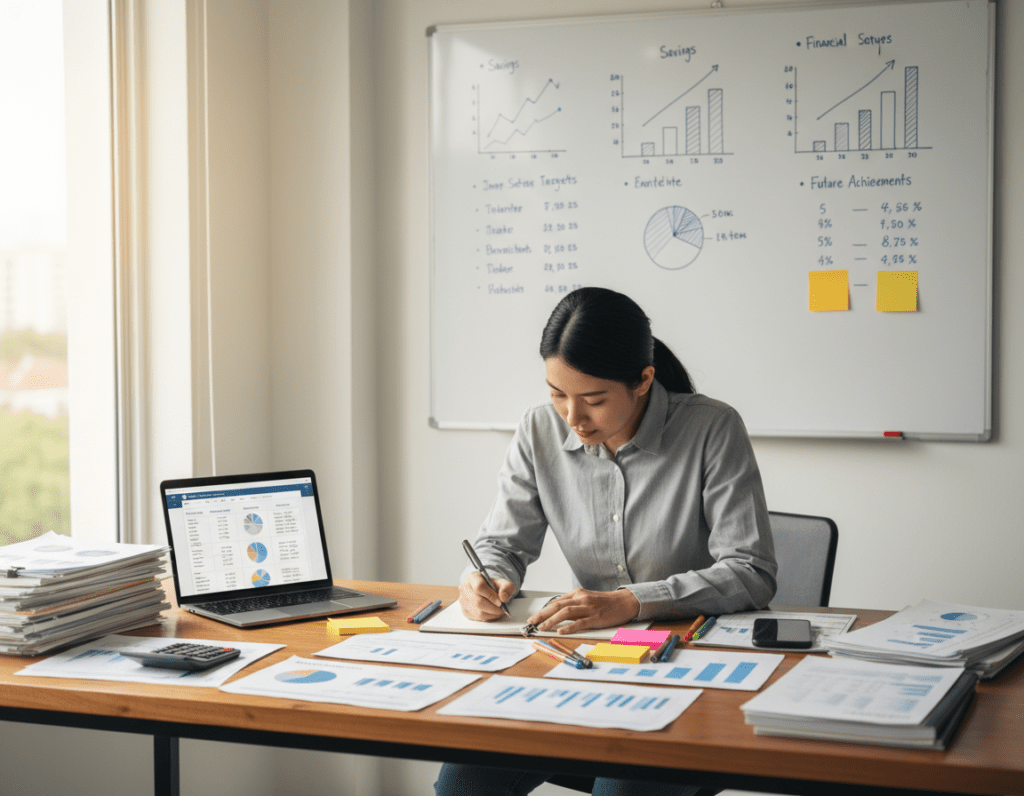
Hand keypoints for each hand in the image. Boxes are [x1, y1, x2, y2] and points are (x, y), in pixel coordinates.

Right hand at [458, 571, 514, 621]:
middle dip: (493, 608)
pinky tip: (493, 614)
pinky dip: (488, 618)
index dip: (491, 596)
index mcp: (472, 577)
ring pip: (477, 612)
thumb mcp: (502, 582)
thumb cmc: (492, 585)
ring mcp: (463, 600)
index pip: (479, 587)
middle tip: (502, 609)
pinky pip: (477, 618)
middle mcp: (465, 588)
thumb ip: (506, 587)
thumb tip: (503, 597)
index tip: (500, 602)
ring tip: (499, 612)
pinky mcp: (464, 611)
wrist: (484, 590)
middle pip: (478, 601)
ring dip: (491, 614)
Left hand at [526, 588, 640, 634]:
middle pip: (557, 606)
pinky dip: (569, 627)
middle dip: (542, 614)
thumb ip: (573, 603)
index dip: (543, 610)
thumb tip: (557, 610)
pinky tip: (561, 631)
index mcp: (577, 594)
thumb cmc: (605, 602)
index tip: (534, 617)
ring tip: (541, 628)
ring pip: (565, 613)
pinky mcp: (596, 618)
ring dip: (551, 620)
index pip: (556, 602)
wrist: (624, 601)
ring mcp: (588, 608)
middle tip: (531, 622)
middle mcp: (581, 599)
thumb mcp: (587, 598)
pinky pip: (580, 622)